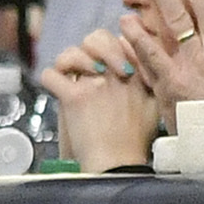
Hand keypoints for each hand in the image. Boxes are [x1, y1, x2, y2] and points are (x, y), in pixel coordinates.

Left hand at [47, 30, 163, 173]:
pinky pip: (51, 75)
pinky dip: (49, 80)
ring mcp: (94, 84)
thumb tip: (135, 70)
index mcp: (137, 75)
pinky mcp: (73, 97)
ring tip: (70, 73)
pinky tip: (56, 89)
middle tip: (88, 64)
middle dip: (89, 46)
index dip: (112, 46)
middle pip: (98, 38)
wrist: (118, 165)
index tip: (107, 58)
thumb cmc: (134, 143)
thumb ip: (146, 84)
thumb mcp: (153, 107)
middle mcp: (116, 74)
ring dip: (68, 61)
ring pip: (72, 52)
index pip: (122, 41)